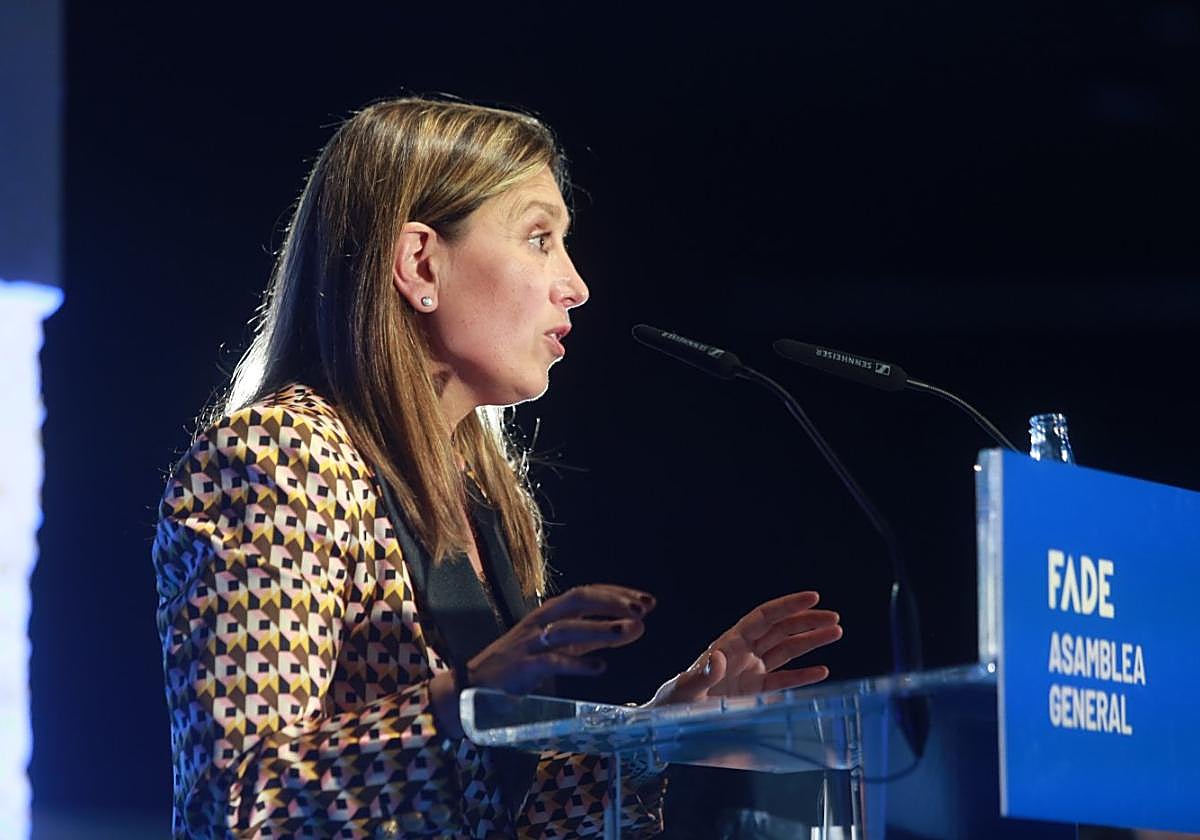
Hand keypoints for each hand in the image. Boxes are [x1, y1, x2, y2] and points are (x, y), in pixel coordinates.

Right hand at [431, 583, 654, 734]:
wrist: (473, 687)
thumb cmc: (520, 664)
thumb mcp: (560, 645)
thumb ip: (595, 638)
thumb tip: (635, 628)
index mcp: (550, 612)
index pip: (587, 593)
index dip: (617, 594)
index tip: (648, 601)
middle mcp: (540, 620)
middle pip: (578, 600)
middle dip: (612, 602)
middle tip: (644, 610)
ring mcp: (530, 642)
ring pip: (568, 628)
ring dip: (601, 628)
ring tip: (631, 632)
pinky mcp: (522, 666)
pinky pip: (552, 661)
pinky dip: (577, 663)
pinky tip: (600, 668)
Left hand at [645, 591, 841, 706]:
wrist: (668, 725)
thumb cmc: (673, 704)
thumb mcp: (686, 690)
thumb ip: (703, 675)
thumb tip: (718, 657)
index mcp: (728, 644)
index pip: (763, 617)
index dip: (787, 606)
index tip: (813, 598)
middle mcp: (742, 653)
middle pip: (780, 630)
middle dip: (806, 622)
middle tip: (834, 618)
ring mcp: (750, 671)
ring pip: (786, 650)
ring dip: (810, 641)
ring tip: (836, 632)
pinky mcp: (754, 692)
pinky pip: (783, 680)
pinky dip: (802, 675)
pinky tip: (822, 671)